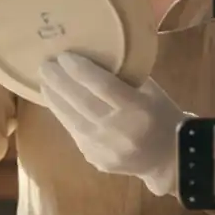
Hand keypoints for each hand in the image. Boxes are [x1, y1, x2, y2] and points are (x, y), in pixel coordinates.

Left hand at [38, 51, 186, 196]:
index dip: (79, 70)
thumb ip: (125, 76)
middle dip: (59, 81)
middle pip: (80, 101)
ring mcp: (105, 148)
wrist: (169, 159)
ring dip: (54, 99)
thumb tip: (92, 55)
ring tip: (44, 82)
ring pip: (71, 119)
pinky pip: (75, 133)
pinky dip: (64, 116)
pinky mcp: (96, 159)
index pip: (101, 85)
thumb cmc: (161, 116)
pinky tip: (57, 103)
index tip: (63, 55)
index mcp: (137, 108)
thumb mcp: (151, 91)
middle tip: (45, 65)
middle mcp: (119, 130)